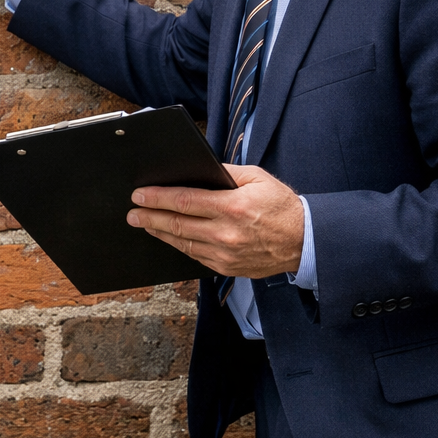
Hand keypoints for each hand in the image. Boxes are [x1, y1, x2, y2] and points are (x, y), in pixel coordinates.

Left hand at [126, 164, 304, 277]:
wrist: (305, 242)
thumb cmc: (282, 207)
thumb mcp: (257, 178)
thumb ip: (225, 173)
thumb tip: (198, 170)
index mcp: (233, 207)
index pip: (184, 201)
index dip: (157, 198)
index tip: (139, 195)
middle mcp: (226, 233)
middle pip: (177, 224)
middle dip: (150, 217)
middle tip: (132, 212)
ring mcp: (225, 254)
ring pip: (182, 243)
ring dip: (160, 233)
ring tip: (144, 224)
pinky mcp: (226, 267)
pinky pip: (195, 256)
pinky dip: (179, 245)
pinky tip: (169, 238)